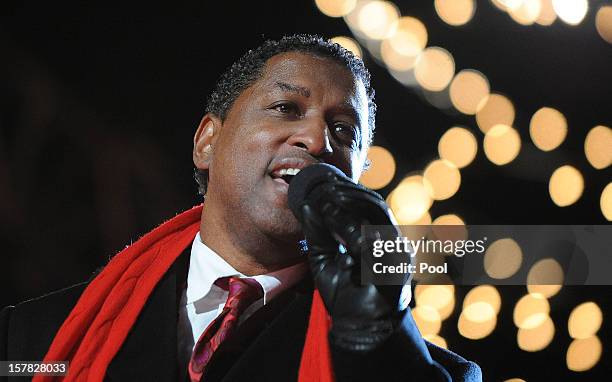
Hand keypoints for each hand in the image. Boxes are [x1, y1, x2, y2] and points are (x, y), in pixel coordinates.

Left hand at [300, 180, 405, 351]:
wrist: (358, 328)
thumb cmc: (344, 294)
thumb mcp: (323, 258)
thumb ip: (317, 233)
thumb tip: (306, 205)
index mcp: (375, 235)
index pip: (366, 204)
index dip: (347, 190)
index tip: (325, 181)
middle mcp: (389, 239)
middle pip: (375, 204)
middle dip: (350, 193)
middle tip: (326, 187)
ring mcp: (396, 252)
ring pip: (378, 217)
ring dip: (352, 206)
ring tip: (329, 200)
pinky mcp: (396, 268)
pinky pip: (378, 244)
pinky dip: (357, 233)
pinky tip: (339, 228)